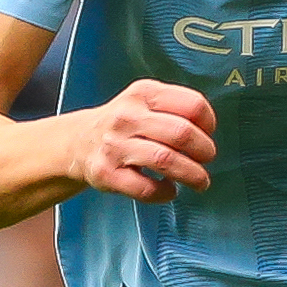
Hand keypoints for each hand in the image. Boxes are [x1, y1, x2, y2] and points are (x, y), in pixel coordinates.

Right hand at [70, 79, 217, 202]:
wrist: (78, 142)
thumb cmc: (123, 124)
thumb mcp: (145, 101)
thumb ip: (176, 108)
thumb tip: (208, 133)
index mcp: (143, 93)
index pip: (192, 104)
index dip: (209, 123)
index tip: (208, 133)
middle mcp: (127, 116)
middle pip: (182, 133)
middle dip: (204, 151)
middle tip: (207, 159)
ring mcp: (115, 145)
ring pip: (166, 160)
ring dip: (192, 175)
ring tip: (200, 181)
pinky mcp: (106, 173)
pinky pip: (145, 188)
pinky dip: (165, 192)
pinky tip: (169, 190)